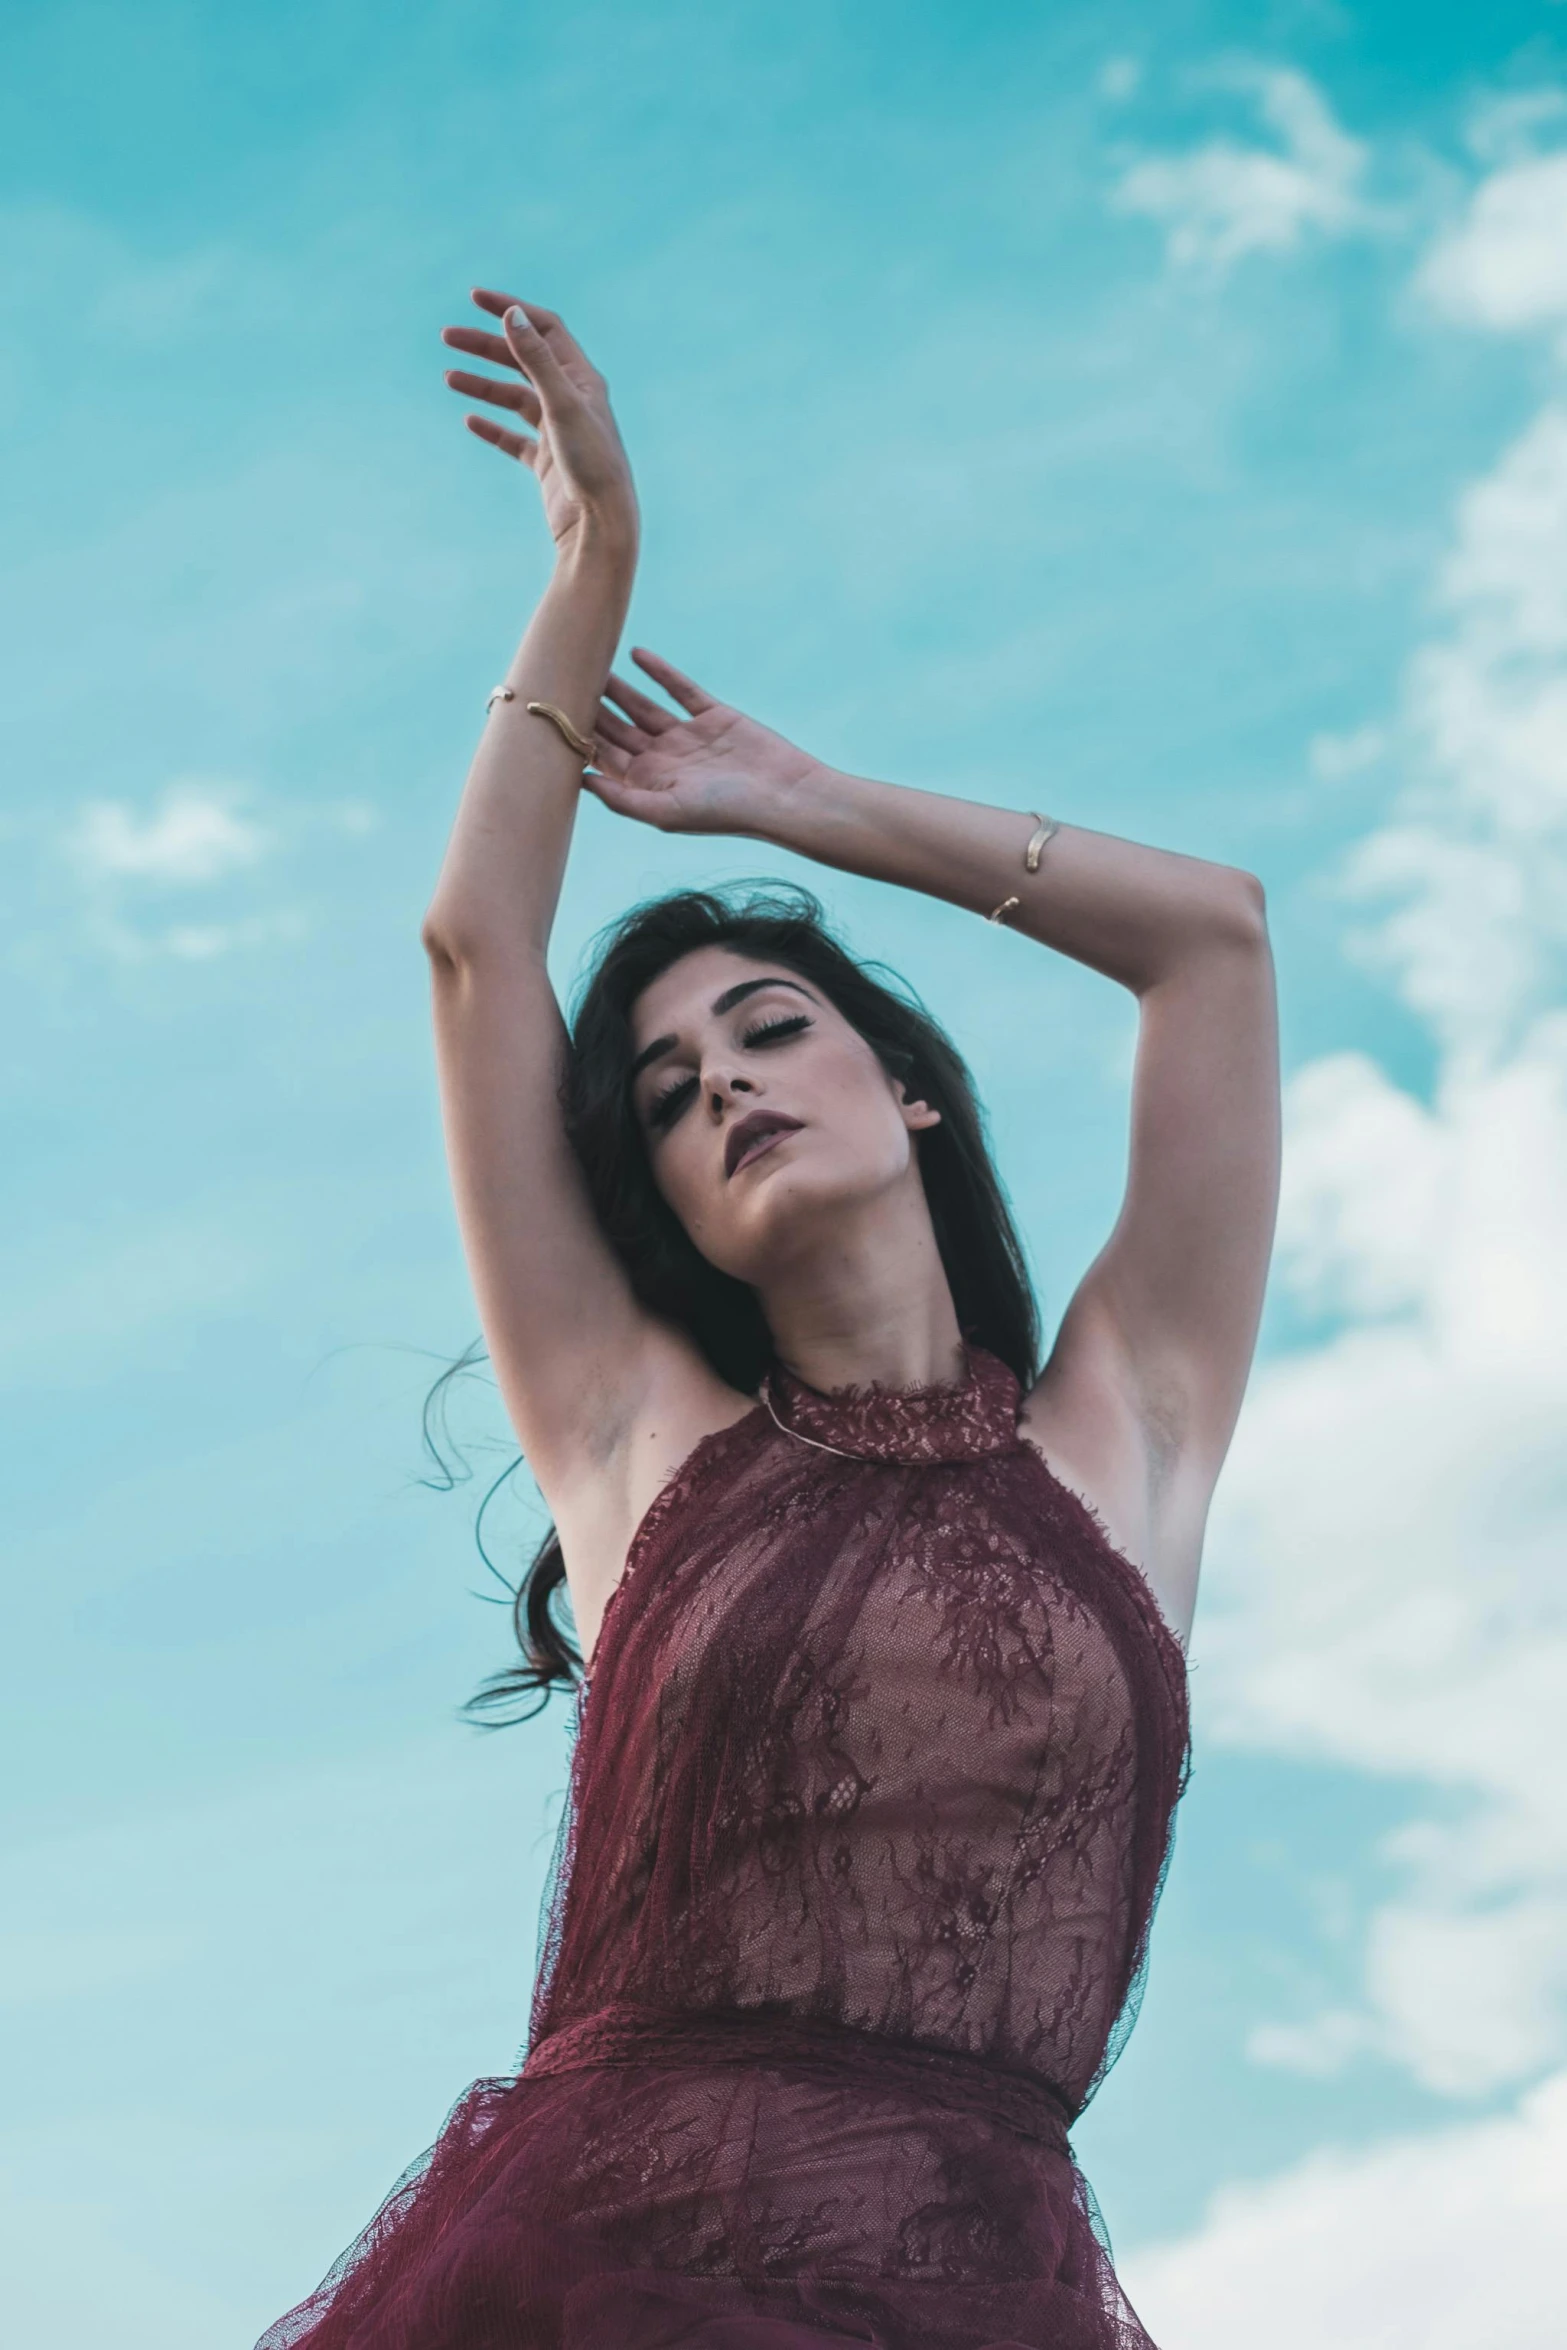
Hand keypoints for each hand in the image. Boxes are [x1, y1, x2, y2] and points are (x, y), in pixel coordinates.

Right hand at [442, 289, 638, 555]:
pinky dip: (492, 428)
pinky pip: (514, 440)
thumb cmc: (590, 464)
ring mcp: (558, 433)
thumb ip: (535, 359)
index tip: (475, 299)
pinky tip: (470, 422)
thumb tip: (511, 314)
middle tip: (448, 337)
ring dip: (483, 386)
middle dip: (486, 346)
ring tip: (449, 378)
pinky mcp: (547, 464)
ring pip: (514, 399)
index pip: (545, 329)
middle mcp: (572, 401)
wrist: (600, 525)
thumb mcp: (561, 405)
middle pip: (523, 361)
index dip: (512, 310)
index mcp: (582, 380)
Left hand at [585, 651, 824, 836]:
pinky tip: (637, 654)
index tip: (554, 713)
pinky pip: (680, 689)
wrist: (783, 795)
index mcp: (650, 785)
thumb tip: (580, 781)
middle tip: (565, 680)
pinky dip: (660, 672)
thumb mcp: (666, 811)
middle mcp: (664, 761)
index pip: (606, 756)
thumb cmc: (725, 812)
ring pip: (643, 706)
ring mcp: (688, 737)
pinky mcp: (712, 716)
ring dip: (619, 687)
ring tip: (592, 663)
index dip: (580, 736)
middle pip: (619, 728)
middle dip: (593, 708)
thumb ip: (622, 798)